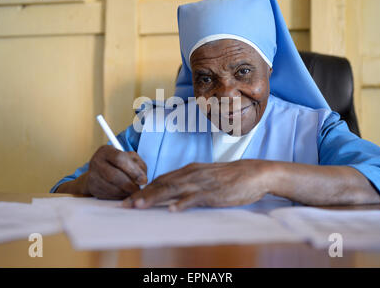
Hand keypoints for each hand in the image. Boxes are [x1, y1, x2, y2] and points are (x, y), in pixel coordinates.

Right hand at [85, 145, 147, 199]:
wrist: (100, 172)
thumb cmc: (119, 164)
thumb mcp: (130, 158)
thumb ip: (139, 165)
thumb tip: (143, 180)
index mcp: (106, 151)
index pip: (120, 159)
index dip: (134, 171)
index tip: (144, 180)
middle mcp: (96, 162)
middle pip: (114, 175)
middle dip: (130, 185)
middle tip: (139, 190)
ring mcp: (92, 176)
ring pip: (111, 188)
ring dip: (125, 192)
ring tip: (133, 192)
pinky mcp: (93, 189)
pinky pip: (108, 196)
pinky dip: (119, 197)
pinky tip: (124, 194)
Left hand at [122, 160, 272, 210]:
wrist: (254, 173)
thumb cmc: (231, 177)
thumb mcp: (206, 177)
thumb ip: (190, 183)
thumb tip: (172, 195)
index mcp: (189, 170)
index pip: (161, 179)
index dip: (144, 189)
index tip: (129, 198)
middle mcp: (192, 173)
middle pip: (162, 183)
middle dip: (142, 194)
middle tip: (125, 204)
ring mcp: (202, 182)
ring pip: (173, 189)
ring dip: (154, 197)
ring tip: (139, 206)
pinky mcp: (214, 192)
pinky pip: (195, 197)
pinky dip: (182, 203)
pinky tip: (172, 210)